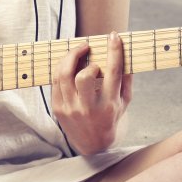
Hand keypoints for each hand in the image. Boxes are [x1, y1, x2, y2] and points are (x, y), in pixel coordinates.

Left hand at [51, 32, 131, 156]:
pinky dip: (62, 69)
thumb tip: (125, 55)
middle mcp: (89, 108)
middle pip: (83, 76)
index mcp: (109, 104)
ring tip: (77, 51)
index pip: (113, 73)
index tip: (114, 36)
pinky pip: (55, 81)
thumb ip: (126, 80)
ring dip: (70, 57)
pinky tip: (68, 64)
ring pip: (64, 75)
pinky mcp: (58, 109)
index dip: (114, 51)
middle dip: (84, 58)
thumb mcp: (124, 102)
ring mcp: (71, 109)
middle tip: (88, 51)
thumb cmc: (111, 118)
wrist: (93, 145)